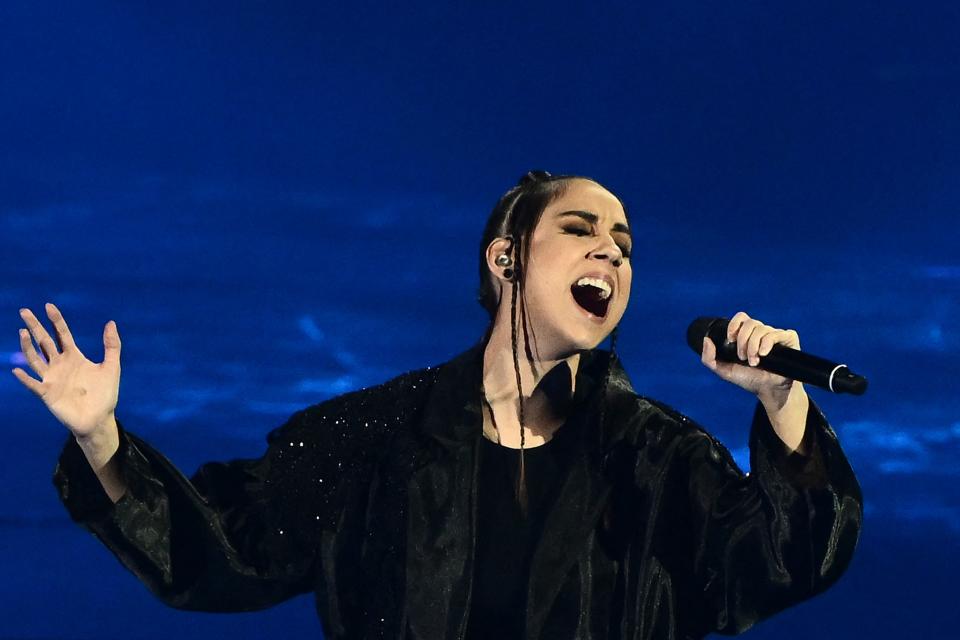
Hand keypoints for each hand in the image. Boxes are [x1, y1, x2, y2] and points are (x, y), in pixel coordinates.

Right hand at [12, 303, 121, 438]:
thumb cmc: (105, 394)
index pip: (62, 334)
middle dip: (35, 327)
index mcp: (74, 357)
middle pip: (44, 342)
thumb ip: (112, 345)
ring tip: (22, 332)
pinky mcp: (47, 394)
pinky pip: (33, 384)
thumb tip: (111, 322)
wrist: (100, 419)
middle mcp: (59, 365)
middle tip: (24, 311)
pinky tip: (17, 369)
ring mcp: (51, 379)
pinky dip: (25, 378)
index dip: (55, 320)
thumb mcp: (111, 366)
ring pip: (35, 359)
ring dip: (28, 346)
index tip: (48, 305)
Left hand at [700, 311, 800, 401]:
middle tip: (742, 357)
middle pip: (750, 323)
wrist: (768, 391)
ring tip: (754, 362)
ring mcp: (776, 335)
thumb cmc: (749, 379)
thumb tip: (706, 340)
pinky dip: (768, 343)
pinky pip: (777, 333)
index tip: (730, 339)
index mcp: (747, 335)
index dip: (734, 324)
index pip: (741, 317)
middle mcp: (762, 332)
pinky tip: (764, 354)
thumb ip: (709, 358)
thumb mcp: (724, 371)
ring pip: (762, 329)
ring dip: (753, 346)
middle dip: (743, 341)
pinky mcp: (789, 339)